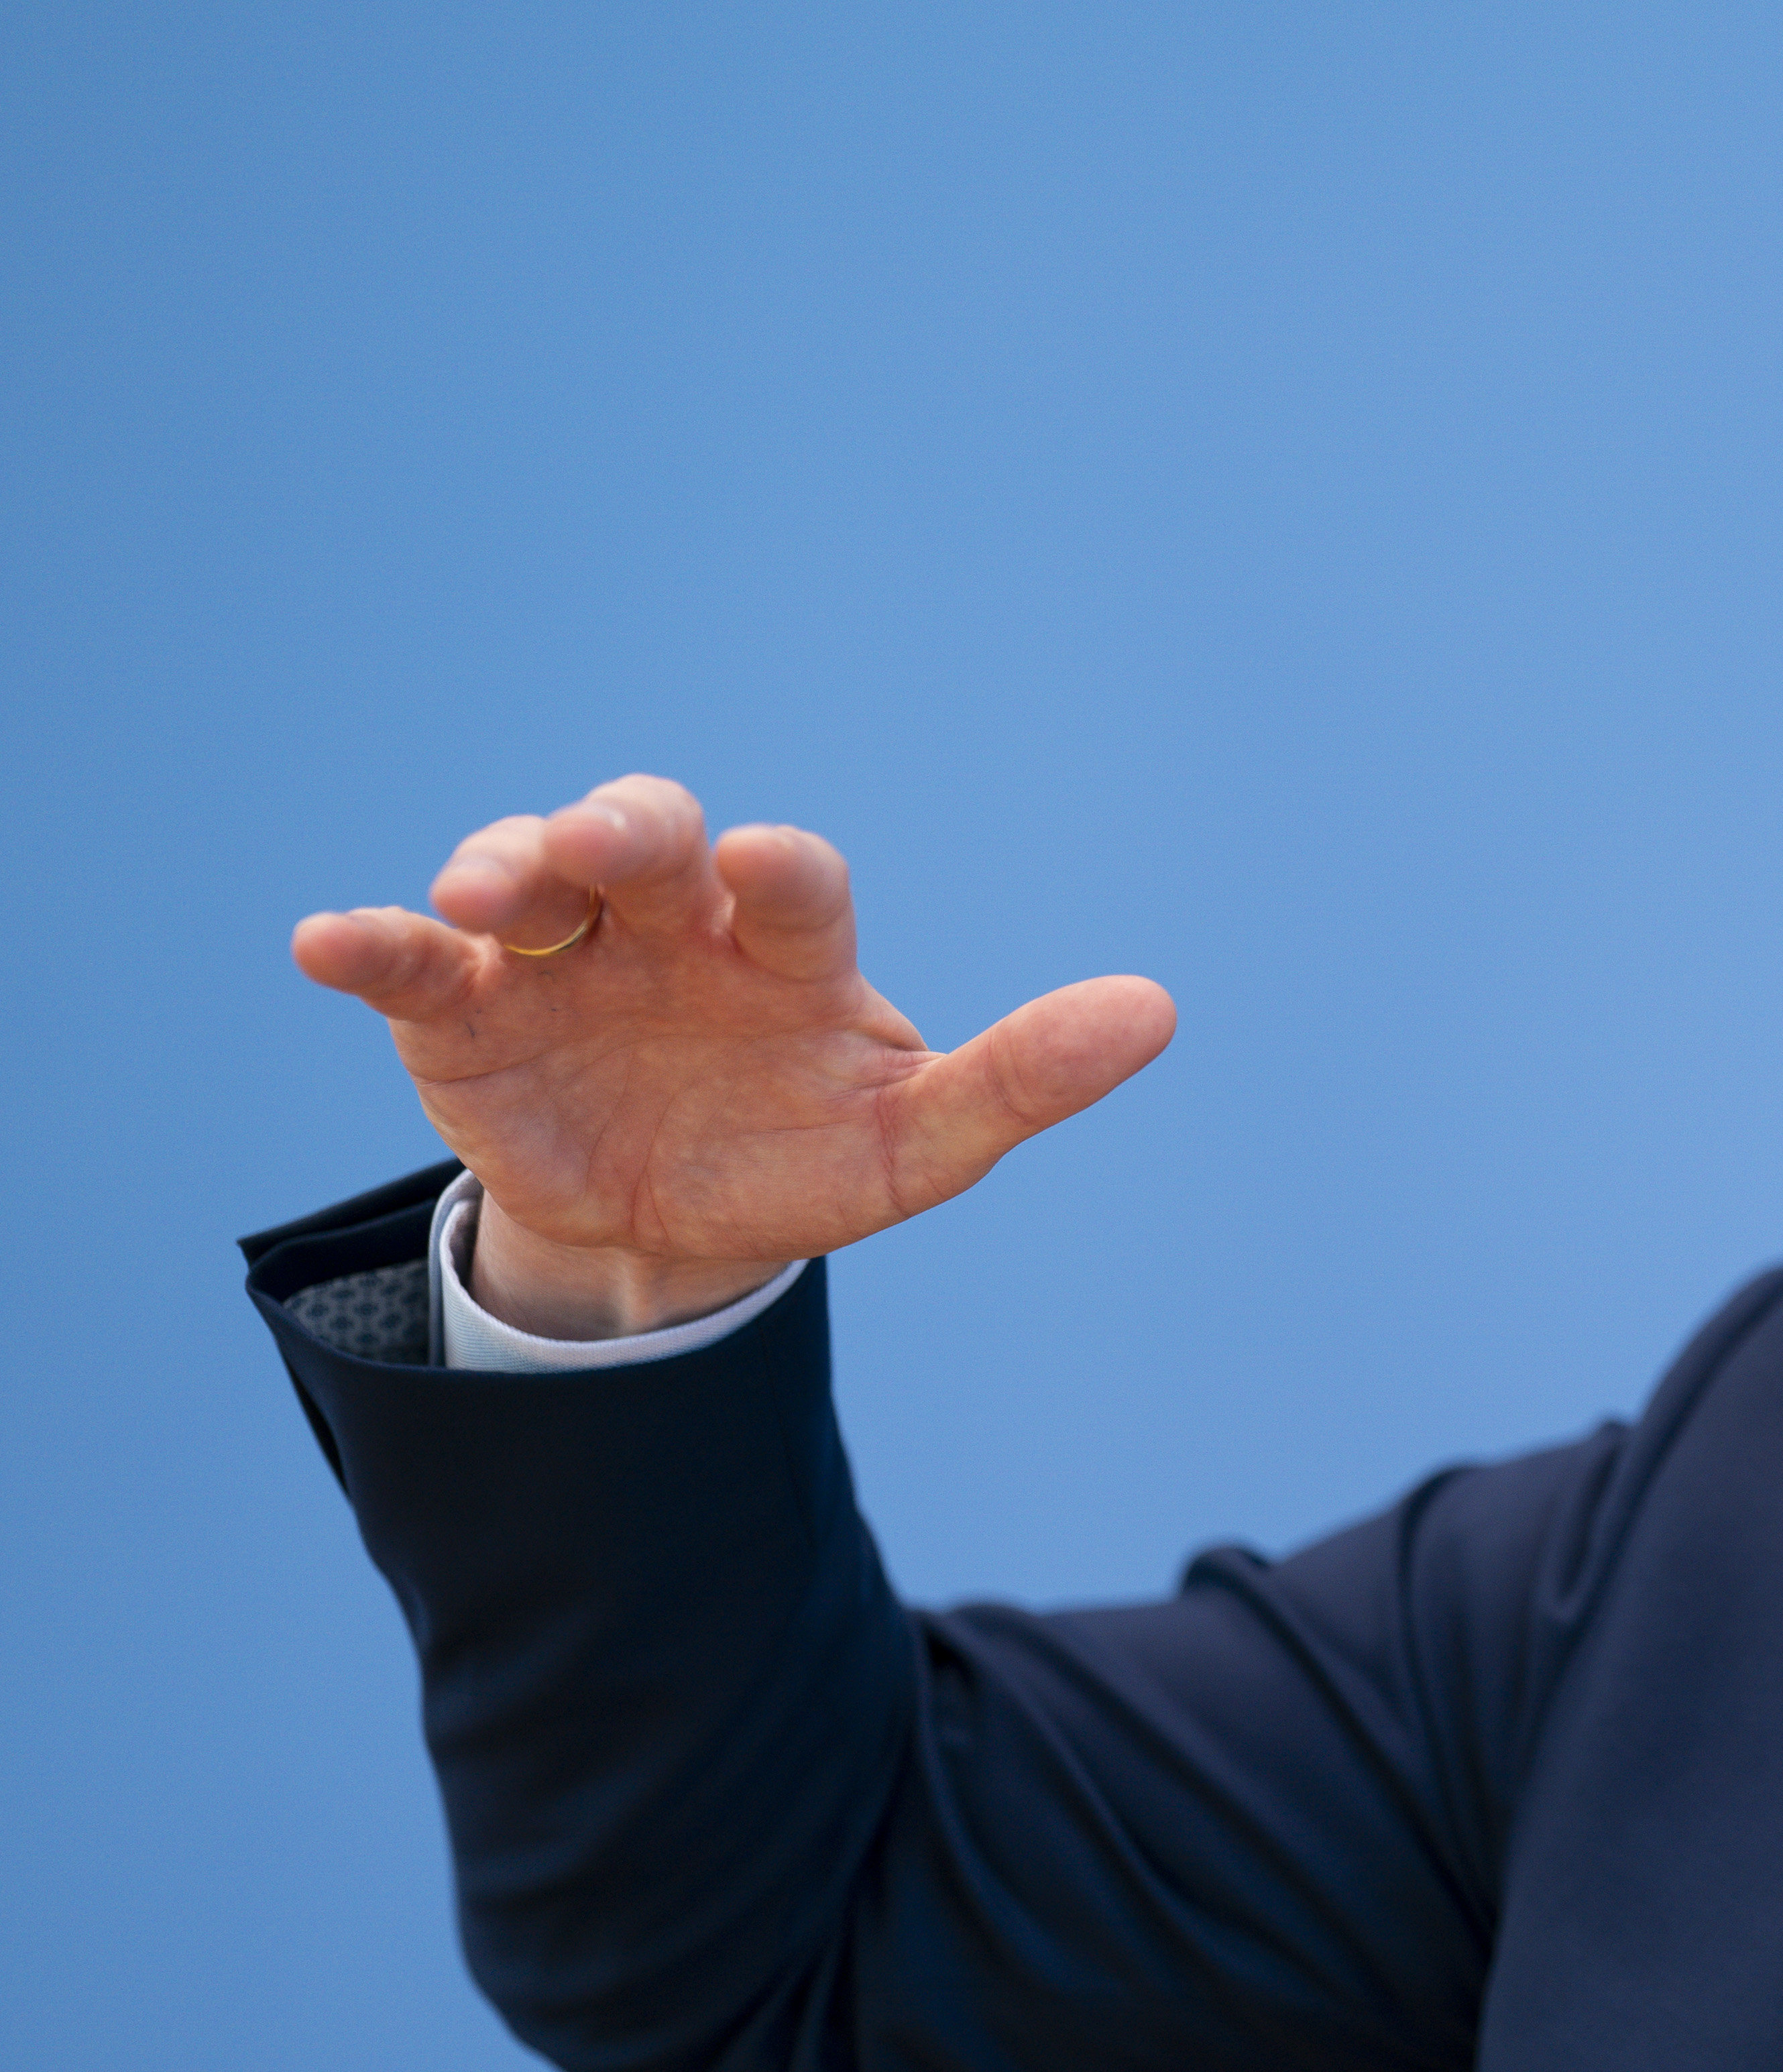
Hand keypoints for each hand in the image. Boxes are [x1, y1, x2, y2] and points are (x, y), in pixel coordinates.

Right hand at [292, 775, 1175, 1338]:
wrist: (685, 1232)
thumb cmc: (809, 1157)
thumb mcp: (920, 1142)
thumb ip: (1025, 1077)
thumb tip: (1156, 1014)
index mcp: (781, 942)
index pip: (785, 880)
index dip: (775, 871)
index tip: (766, 875)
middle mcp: (667, 924)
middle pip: (644, 838)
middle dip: (623, 829)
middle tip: (602, 844)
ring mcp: (561, 959)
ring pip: (524, 876)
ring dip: (503, 868)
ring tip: (487, 894)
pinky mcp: (466, 1013)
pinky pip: (412, 963)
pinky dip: (372, 944)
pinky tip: (326, 941)